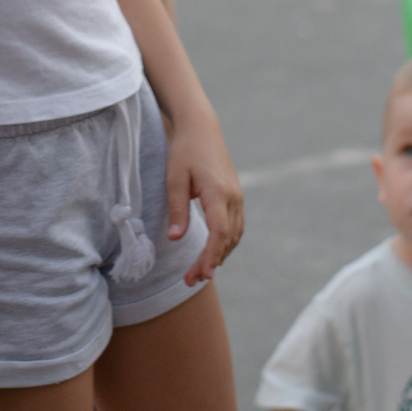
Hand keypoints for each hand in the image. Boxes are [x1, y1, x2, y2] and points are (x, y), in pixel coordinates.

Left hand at [165, 114, 243, 282]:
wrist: (202, 129)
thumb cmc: (184, 151)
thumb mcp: (174, 178)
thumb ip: (177, 209)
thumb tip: (174, 239)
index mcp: (217, 191)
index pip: (219, 231)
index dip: (211, 255)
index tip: (202, 274)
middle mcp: (233, 197)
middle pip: (226, 239)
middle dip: (210, 262)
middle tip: (190, 281)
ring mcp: (237, 197)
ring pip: (234, 236)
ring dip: (219, 255)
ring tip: (198, 273)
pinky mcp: (235, 197)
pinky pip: (235, 227)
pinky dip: (225, 244)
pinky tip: (212, 254)